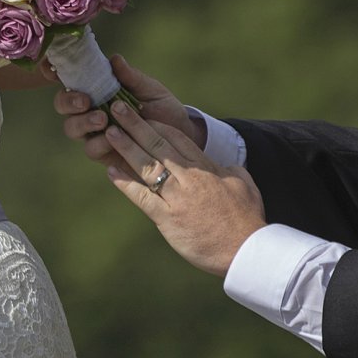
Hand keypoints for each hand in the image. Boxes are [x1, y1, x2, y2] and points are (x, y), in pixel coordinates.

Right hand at [52, 55, 200, 165]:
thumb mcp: (150, 89)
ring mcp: (94, 132)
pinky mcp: (103, 153)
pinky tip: (113, 138)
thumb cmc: (163, 109)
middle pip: (62, 104)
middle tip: (85, 100)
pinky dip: (100, 142)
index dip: (53, 72)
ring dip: (83, 122)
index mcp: (97, 89)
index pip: (70, 78)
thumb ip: (131, 77)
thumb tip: (114, 59)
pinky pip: (91, 148)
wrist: (180, 137)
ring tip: (103, 119)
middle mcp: (90, 110)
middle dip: (69, 101)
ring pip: (71, 127)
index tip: (55, 70)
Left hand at [102, 99, 266, 277]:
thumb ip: (231, 172)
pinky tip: (111, 170)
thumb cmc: (248, 220)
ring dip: (126, 147)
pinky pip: (142, 197)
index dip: (159, 125)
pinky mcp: (168, 219)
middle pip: (159, 145)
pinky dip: (125, 183)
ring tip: (109, 131)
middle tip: (119, 108)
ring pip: (148, 166)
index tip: (144, 114)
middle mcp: (190, 179)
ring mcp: (178, 198)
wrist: (247, 249)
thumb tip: (224, 164)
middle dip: (137, 125)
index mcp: (207, 169)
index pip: (179, 140)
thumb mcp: (246, 187)